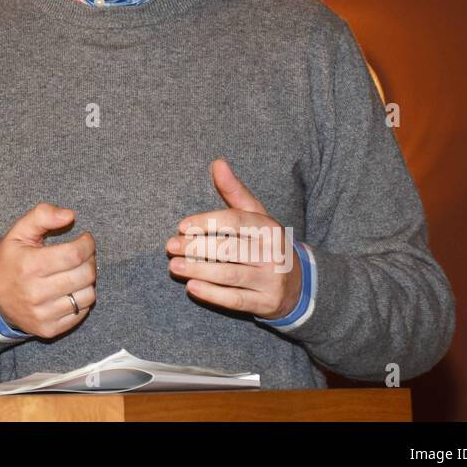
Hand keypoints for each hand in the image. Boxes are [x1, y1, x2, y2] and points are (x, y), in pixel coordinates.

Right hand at [0, 203, 96, 338]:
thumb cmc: (9, 261)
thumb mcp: (18, 232)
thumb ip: (43, 216)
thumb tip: (70, 215)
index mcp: (30, 265)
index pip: (75, 254)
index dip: (87, 244)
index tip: (85, 239)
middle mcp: (36, 292)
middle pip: (85, 275)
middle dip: (90, 260)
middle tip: (83, 255)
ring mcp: (43, 314)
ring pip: (87, 296)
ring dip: (88, 281)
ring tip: (77, 272)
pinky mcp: (48, 329)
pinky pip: (81, 313)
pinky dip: (81, 299)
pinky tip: (71, 289)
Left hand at [164, 159, 302, 319]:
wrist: (297, 283)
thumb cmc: (265, 243)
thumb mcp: (256, 216)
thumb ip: (235, 191)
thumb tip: (217, 162)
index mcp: (270, 228)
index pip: (236, 221)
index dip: (207, 222)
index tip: (181, 226)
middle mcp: (273, 253)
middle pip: (231, 249)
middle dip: (197, 248)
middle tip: (170, 247)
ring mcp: (271, 280)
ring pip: (231, 275)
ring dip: (200, 271)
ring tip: (174, 266)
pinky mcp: (266, 303)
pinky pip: (236, 300)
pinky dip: (212, 294)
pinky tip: (191, 287)